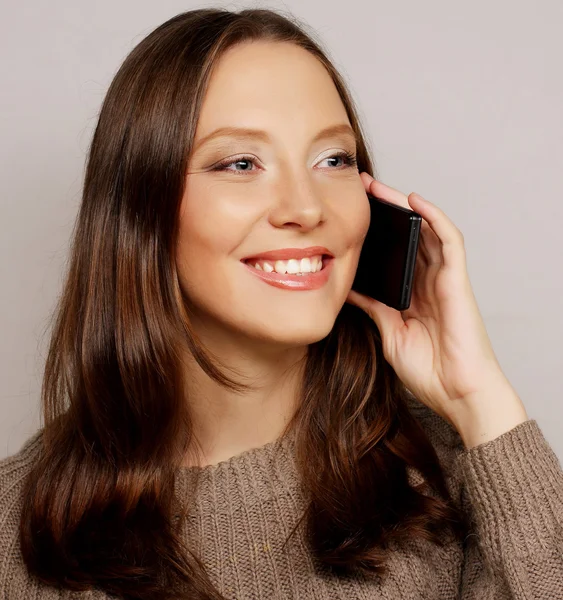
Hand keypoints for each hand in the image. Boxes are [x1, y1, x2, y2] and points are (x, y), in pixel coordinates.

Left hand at [346, 173, 527, 441]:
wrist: (457, 394)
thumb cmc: (429, 371)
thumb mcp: (389, 333)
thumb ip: (374, 308)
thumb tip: (348, 289)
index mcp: (413, 294)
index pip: (395, 253)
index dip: (377, 233)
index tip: (350, 216)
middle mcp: (429, 281)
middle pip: (409, 235)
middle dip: (386, 211)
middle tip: (361, 190)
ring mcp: (445, 279)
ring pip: (427, 230)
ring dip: (405, 206)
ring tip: (379, 188)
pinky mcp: (457, 280)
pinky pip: (449, 240)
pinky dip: (434, 218)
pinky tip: (415, 201)